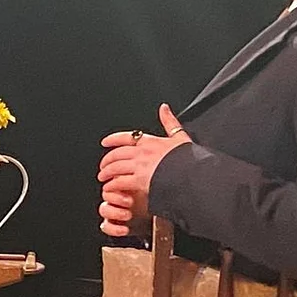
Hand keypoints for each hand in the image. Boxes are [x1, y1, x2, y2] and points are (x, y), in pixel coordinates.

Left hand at [96, 104, 192, 236]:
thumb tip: (164, 107)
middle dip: (107, 160)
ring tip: (103, 178)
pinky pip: (119, 182)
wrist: (194, 175)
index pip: (126, 137)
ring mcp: (140, 166)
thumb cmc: (190, 159)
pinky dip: (112, 185)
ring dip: (106, 172)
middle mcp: (142, 152)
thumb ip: (170, 122)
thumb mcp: (180, 137)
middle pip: (116, 153)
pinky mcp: (139, 180)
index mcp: (151, 141)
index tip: (105, 142)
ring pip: (115, 167)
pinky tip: (109, 189)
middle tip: (103, 166)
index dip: (113, 139)